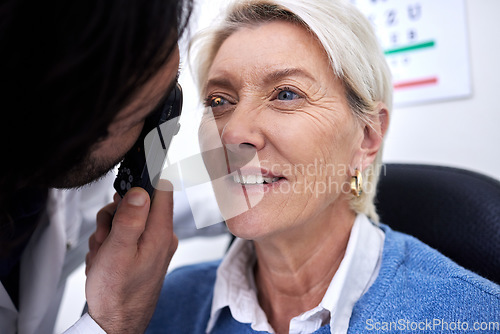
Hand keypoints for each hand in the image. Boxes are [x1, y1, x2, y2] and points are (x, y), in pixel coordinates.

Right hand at [85, 185, 177, 332]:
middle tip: (105, 237)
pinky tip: (105, 261)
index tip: (123, 188)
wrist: (115, 324)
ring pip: (127, 221)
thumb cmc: (117, 294)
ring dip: (108, 234)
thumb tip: (140, 191)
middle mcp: (161, 237)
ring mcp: (152, 246)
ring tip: (103, 255)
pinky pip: (125, 237)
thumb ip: (130, 219)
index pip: (162, 190)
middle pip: (138, 205)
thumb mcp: (117, 252)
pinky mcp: (143, 254)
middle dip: (114, 217)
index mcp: (160, 233)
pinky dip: (111, 245)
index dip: (143, 182)